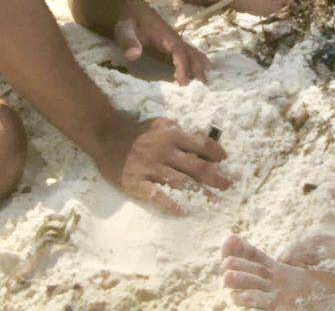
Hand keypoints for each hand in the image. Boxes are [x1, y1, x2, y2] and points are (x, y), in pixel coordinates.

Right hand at [97, 115, 229, 214]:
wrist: (106, 137)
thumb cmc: (135, 131)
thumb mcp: (159, 123)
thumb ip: (177, 129)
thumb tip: (198, 137)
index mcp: (172, 136)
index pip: (200, 145)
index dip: (215, 153)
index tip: (225, 160)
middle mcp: (164, 152)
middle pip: (195, 167)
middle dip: (215, 177)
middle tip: (228, 185)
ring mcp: (150, 168)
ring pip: (181, 182)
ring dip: (200, 193)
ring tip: (214, 202)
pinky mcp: (137, 183)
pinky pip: (157, 196)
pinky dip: (172, 204)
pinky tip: (184, 212)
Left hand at [111, 3, 210, 85]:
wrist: (130, 9)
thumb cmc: (127, 20)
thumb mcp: (124, 30)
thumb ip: (129, 41)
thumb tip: (134, 55)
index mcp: (163, 35)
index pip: (177, 50)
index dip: (182, 65)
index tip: (182, 81)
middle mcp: (172, 37)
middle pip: (188, 51)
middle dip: (197, 66)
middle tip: (204, 82)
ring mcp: (172, 40)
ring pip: (189, 51)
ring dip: (199, 63)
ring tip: (207, 77)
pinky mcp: (169, 44)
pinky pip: (185, 52)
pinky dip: (195, 59)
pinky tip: (201, 66)